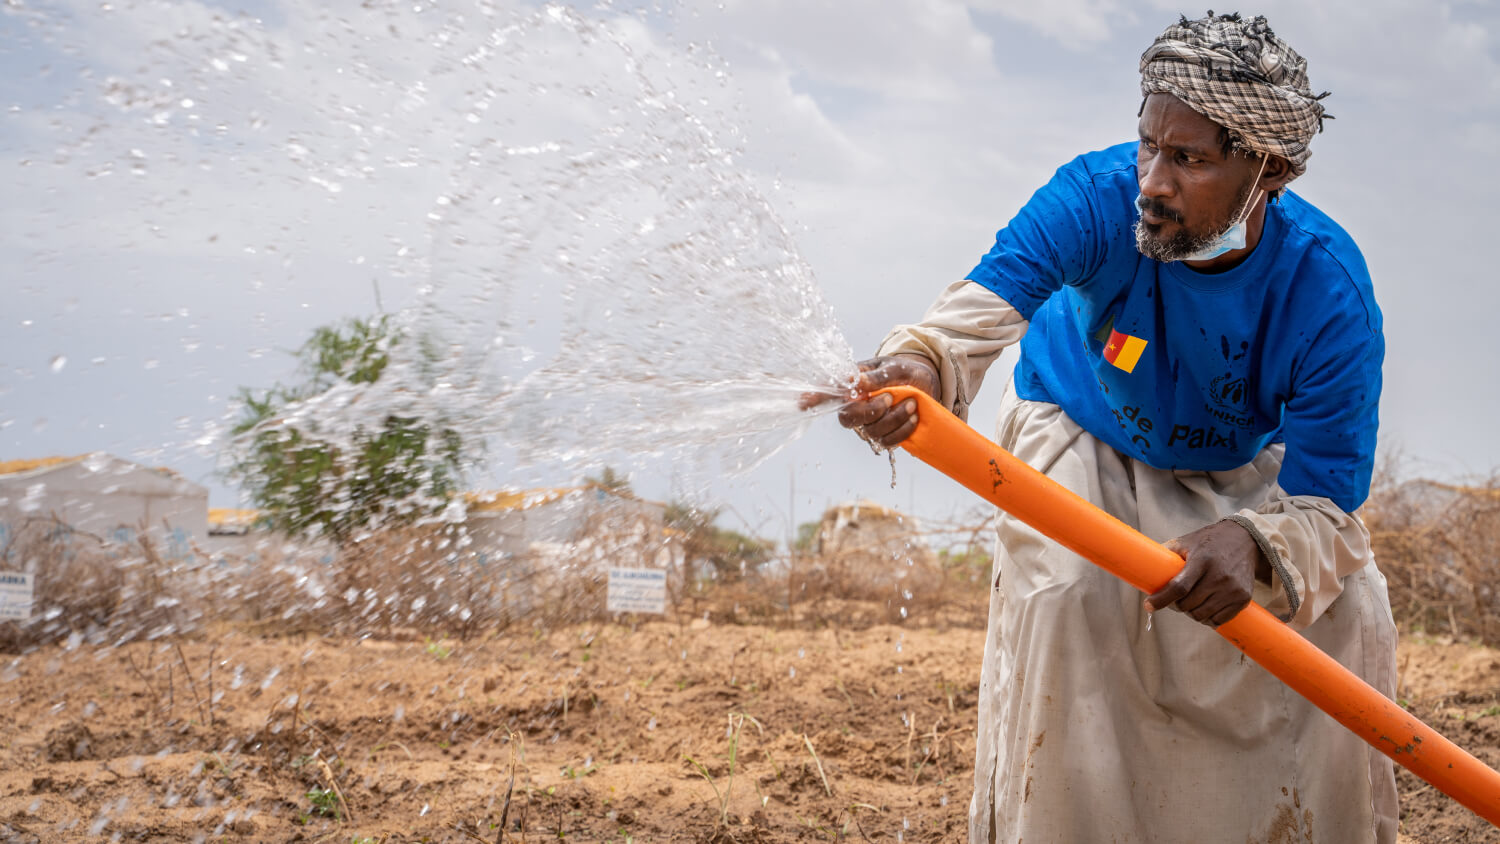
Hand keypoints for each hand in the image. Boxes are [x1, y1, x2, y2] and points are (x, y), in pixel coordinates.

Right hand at [800, 355, 938, 448]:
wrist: (926, 384)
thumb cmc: (905, 371)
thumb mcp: (895, 367)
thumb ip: (877, 376)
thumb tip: (859, 383)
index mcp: (853, 385)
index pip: (829, 392)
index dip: (815, 398)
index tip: (802, 402)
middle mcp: (856, 406)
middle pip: (848, 419)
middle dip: (871, 411)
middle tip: (890, 397)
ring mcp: (869, 424)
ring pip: (872, 431)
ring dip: (895, 418)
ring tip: (911, 402)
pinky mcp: (884, 436)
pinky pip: (887, 442)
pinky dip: (903, 430)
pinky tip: (913, 416)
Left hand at [1145, 519, 1271, 627]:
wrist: (1245, 540)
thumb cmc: (1208, 542)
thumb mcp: (1186, 542)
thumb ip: (1165, 553)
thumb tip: (1139, 565)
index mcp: (1202, 560)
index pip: (1179, 587)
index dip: (1161, 599)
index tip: (1148, 606)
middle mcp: (1219, 576)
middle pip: (1188, 604)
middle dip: (1175, 606)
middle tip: (1172, 601)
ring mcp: (1233, 589)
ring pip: (1202, 615)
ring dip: (1190, 613)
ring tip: (1189, 604)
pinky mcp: (1243, 598)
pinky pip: (1219, 620)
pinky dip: (1207, 619)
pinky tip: (1203, 609)